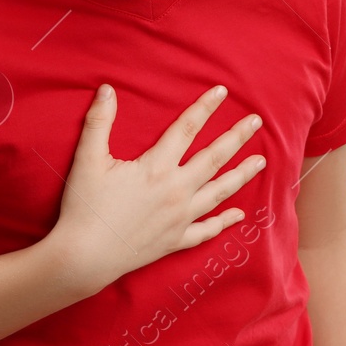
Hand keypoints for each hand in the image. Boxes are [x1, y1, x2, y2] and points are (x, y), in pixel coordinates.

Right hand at [47, 83, 264, 294]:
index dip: (204, 107)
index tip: (221, 91)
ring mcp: (180, 218)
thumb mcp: (88, 159)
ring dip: (242, 175)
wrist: (84, 257)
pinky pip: (207, 230)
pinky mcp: (175, 241)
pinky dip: (224, 222)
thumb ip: (99, 121)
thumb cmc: (85, 207)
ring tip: (261, 161)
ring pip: (219, 192)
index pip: (186, 129)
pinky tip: (239, 215)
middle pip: (213, 158)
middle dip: (236, 137)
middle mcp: (176, 190)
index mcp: (156, 167)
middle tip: (256, 121)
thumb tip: (107, 89)